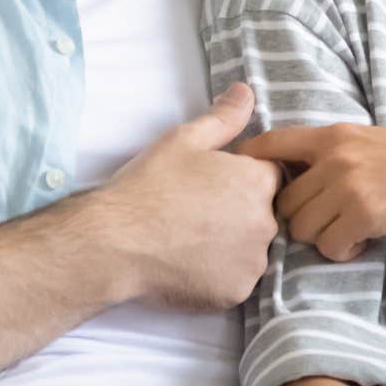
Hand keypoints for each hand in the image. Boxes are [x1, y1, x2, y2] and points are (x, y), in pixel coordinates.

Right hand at [99, 84, 281, 309]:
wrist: (115, 242)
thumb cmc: (149, 185)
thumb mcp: (184, 140)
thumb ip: (224, 117)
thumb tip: (246, 91)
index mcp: (259, 181)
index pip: (270, 176)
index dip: (242, 177)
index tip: (212, 184)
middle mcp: (267, 223)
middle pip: (263, 214)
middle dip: (238, 212)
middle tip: (196, 213)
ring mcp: (253, 262)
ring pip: (250, 249)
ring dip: (231, 245)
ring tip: (190, 240)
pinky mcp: (235, 293)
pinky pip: (234, 280)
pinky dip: (218, 274)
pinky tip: (188, 264)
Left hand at [240, 123, 385, 261]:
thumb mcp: (367, 140)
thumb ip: (329, 152)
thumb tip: (289, 169)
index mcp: (332, 135)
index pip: (269, 144)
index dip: (247, 165)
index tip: (241, 185)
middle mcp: (334, 157)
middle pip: (282, 202)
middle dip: (298, 220)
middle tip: (327, 223)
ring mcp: (348, 186)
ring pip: (300, 228)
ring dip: (320, 238)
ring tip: (347, 233)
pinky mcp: (364, 214)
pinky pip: (328, 246)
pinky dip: (342, 251)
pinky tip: (362, 243)